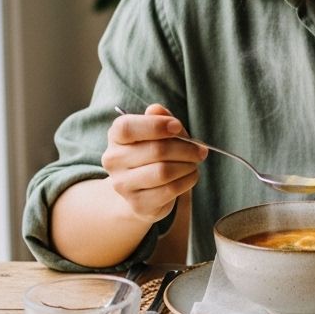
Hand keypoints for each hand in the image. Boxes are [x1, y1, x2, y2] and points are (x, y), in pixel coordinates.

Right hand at [102, 104, 206, 224]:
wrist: (141, 190)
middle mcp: (114, 160)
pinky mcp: (138, 204)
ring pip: (163, 172)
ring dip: (188, 165)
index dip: (156, 125)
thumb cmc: (153, 153)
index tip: (178, 126)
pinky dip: (187, 180)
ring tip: (194, 162)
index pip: (128, 128)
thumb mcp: (157, 131)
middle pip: (156, 150)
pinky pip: (169, 190)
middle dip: (186, 148)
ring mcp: (123, 185)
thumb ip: (160, 118)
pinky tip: (190, 175)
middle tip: (200, 150)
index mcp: (116, 137)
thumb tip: (156, 109)